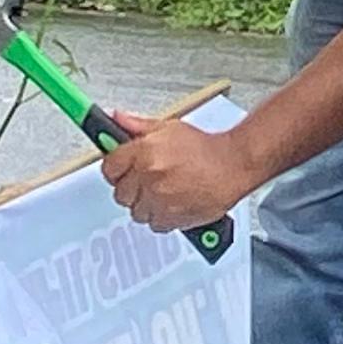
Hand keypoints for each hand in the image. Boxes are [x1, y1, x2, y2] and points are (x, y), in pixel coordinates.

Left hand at [101, 114, 262, 234]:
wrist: (234, 164)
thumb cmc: (206, 148)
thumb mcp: (169, 128)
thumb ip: (137, 126)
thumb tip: (115, 119)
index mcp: (144, 152)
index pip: (109, 167)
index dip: (115, 169)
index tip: (121, 169)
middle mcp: (149, 176)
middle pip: (120, 193)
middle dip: (131, 188)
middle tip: (146, 180)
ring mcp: (159, 199)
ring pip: (136, 211)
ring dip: (146, 204)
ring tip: (162, 192)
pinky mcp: (172, 218)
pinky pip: (154, 224)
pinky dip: (161, 217)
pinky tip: (171, 203)